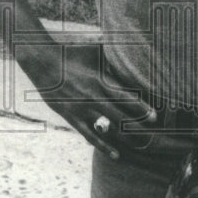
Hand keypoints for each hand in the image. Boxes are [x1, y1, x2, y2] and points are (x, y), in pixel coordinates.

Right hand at [17, 43, 154, 159]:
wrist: (43, 62)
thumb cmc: (69, 52)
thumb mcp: (93, 49)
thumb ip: (110, 52)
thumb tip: (126, 43)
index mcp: (100, 81)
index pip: (125, 98)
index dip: (141, 108)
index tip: (155, 116)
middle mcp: (93, 98)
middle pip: (121, 116)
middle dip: (138, 126)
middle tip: (154, 134)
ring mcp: (82, 109)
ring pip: (108, 128)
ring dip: (124, 138)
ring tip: (140, 146)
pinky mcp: (72, 117)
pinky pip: (89, 135)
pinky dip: (103, 145)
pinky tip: (115, 154)